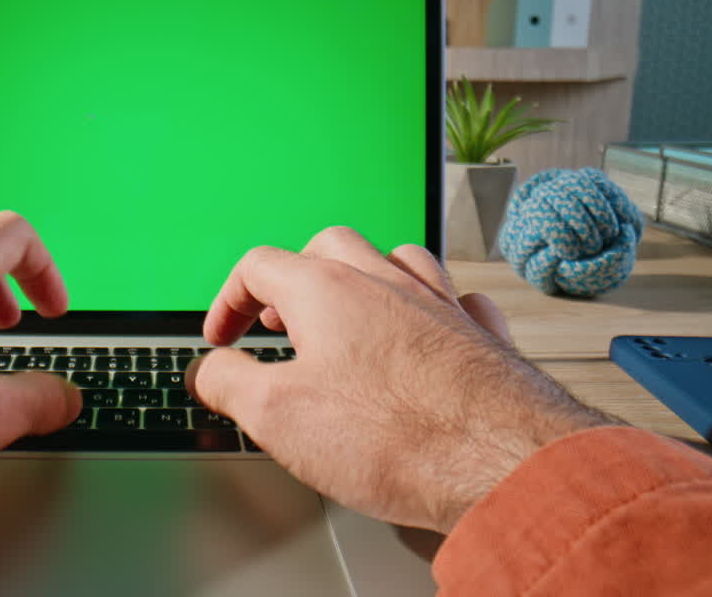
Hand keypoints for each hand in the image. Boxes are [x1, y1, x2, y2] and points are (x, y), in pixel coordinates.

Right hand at [189, 227, 616, 532]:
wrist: (502, 462)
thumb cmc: (395, 437)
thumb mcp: (276, 416)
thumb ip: (228, 383)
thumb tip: (209, 372)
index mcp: (327, 288)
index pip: (258, 266)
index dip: (228, 301)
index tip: (222, 338)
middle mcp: (385, 281)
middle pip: (328, 248)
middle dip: (294, 279)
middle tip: (279, 320)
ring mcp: (440, 303)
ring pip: (395, 260)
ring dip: (362, 281)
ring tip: (346, 316)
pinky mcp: (483, 337)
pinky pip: (455, 298)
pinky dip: (430, 307)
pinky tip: (427, 328)